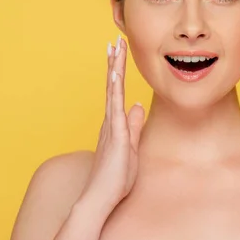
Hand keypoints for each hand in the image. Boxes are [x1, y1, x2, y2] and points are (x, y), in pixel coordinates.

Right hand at [78, 35, 144, 215]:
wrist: (101, 198)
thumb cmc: (116, 177)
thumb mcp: (132, 147)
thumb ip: (133, 126)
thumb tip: (137, 106)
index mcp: (115, 123)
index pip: (118, 92)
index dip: (118, 72)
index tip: (119, 53)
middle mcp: (110, 121)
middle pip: (113, 86)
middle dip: (115, 63)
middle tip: (115, 41)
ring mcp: (111, 126)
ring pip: (113, 92)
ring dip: (114, 69)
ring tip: (114, 49)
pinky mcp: (115, 135)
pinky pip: (115, 108)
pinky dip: (115, 91)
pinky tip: (115, 76)